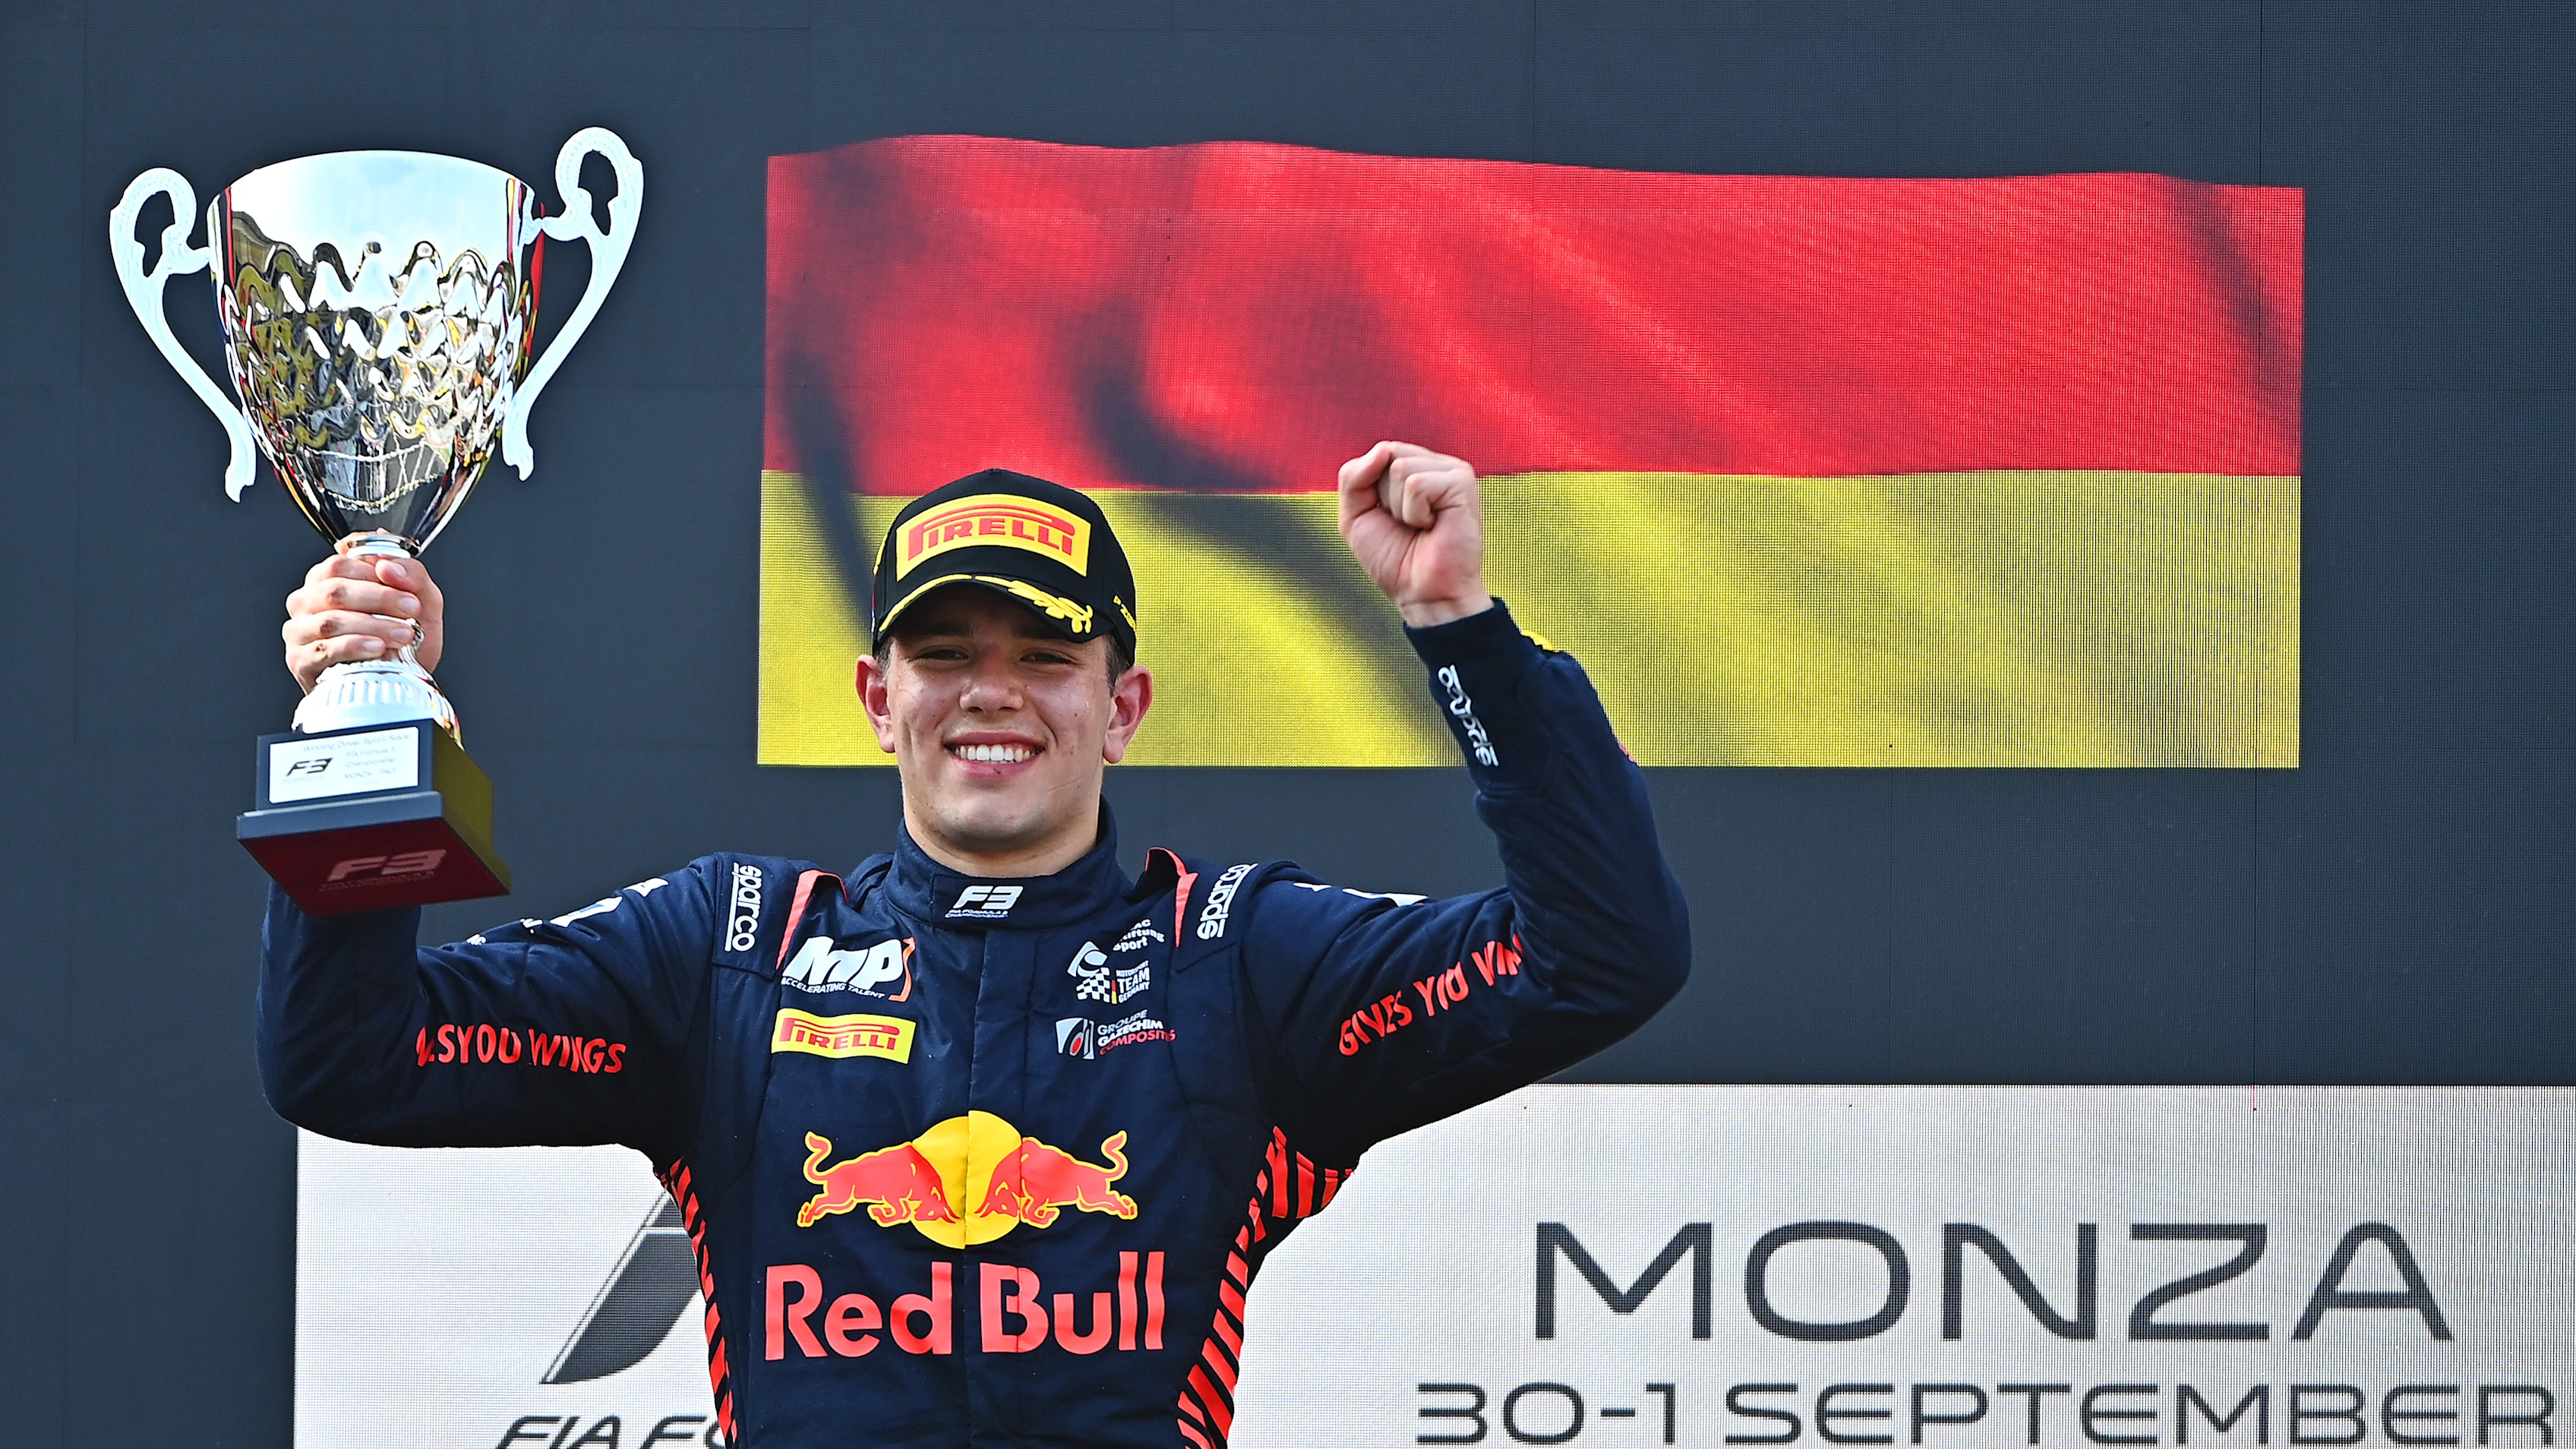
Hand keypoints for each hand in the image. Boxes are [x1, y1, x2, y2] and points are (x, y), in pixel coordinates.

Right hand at [282, 536, 443, 692]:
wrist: (397, 686)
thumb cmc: (403, 642)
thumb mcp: (420, 604)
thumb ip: (411, 575)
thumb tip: (389, 565)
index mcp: (328, 580)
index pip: (338, 564)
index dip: (373, 571)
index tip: (406, 585)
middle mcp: (307, 603)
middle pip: (335, 590)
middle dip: (379, 598)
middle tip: (411, 608)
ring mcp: (299, 632)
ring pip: (330, 621)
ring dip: (373, 625)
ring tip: (403, 633)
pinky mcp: (300, 661)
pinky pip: (324, 650)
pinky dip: (354, 646)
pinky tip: (377, 647)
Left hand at [1335, 441, 1490, 627]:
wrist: (1423, 594)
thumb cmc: (1394, 559)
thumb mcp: (1355, 515)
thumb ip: (1353, 477)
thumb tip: (1382, 449)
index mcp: (1414, 467)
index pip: (1379, 453)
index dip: (1371, 489)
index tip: (1389, 518)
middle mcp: (1434, 464)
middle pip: (1387, 455)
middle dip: (1384, 498)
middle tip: (1407, 526)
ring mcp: (1451, 471)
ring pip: (1401, 468)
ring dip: (1400, 509)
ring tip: (1421, 527)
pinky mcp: (1462, 483)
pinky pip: (1417, 484)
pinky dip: (1415, 513)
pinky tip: (1433, 526)